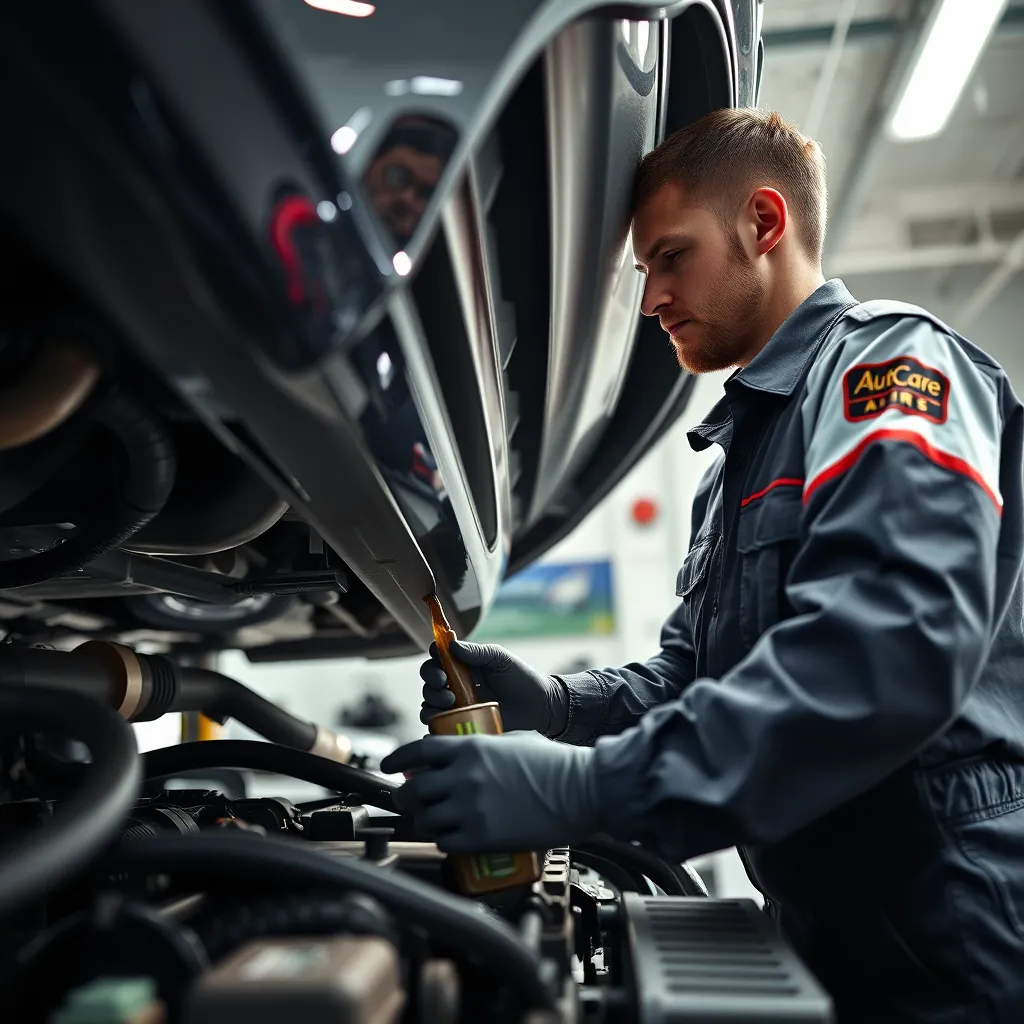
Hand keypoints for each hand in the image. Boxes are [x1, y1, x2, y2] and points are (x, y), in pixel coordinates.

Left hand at [380, 732, 598, 852]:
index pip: (418, 751)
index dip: (397, 758)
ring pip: (426, 819)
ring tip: (432, 821)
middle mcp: (464, 777)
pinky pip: (445, 843)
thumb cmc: (555, 764)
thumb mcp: (515, 740)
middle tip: (408, 800)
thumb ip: (484, 747)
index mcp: (471, 749)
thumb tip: (464, 755)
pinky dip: (443, 841)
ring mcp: (471, 809)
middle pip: (414, 789)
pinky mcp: (481, 838)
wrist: (581, 791)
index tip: (389, 765)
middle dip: (405, 796)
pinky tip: (451, 838)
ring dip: (424, 821)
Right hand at [418, 641, 568, 735]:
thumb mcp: (500, 660)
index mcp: (464, 664)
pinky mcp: (461, 725)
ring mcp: (457, 705)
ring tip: (451, 702)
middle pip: (429, 678)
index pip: (439, 656)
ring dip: (432, 699)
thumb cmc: (521, 679)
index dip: (433, 655)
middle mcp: (456, 684)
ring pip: (429, 701)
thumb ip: (477, 652)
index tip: (438, 657)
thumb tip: (452, 645)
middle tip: (444, 683)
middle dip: (431, 678)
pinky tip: (444, 719)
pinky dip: (433, 722)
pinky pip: (438, 725)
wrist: (539, 708)